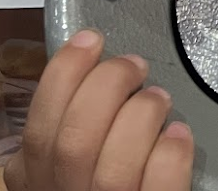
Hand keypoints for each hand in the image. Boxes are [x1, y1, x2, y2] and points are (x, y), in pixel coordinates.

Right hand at [5, 32, 193, 190]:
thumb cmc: (102, 182)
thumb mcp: (66, 163)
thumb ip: (68, 126)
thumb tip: (87, 68)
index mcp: (38, 183)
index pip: (40, 127)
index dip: (64, 74)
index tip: (91, 40)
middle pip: (75, 139)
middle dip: (109, 85)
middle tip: (136, 66)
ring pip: (114, 167)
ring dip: (142, 115)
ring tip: (159, 101)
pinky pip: (160, 186)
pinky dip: (172, 153)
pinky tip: (179, 135)